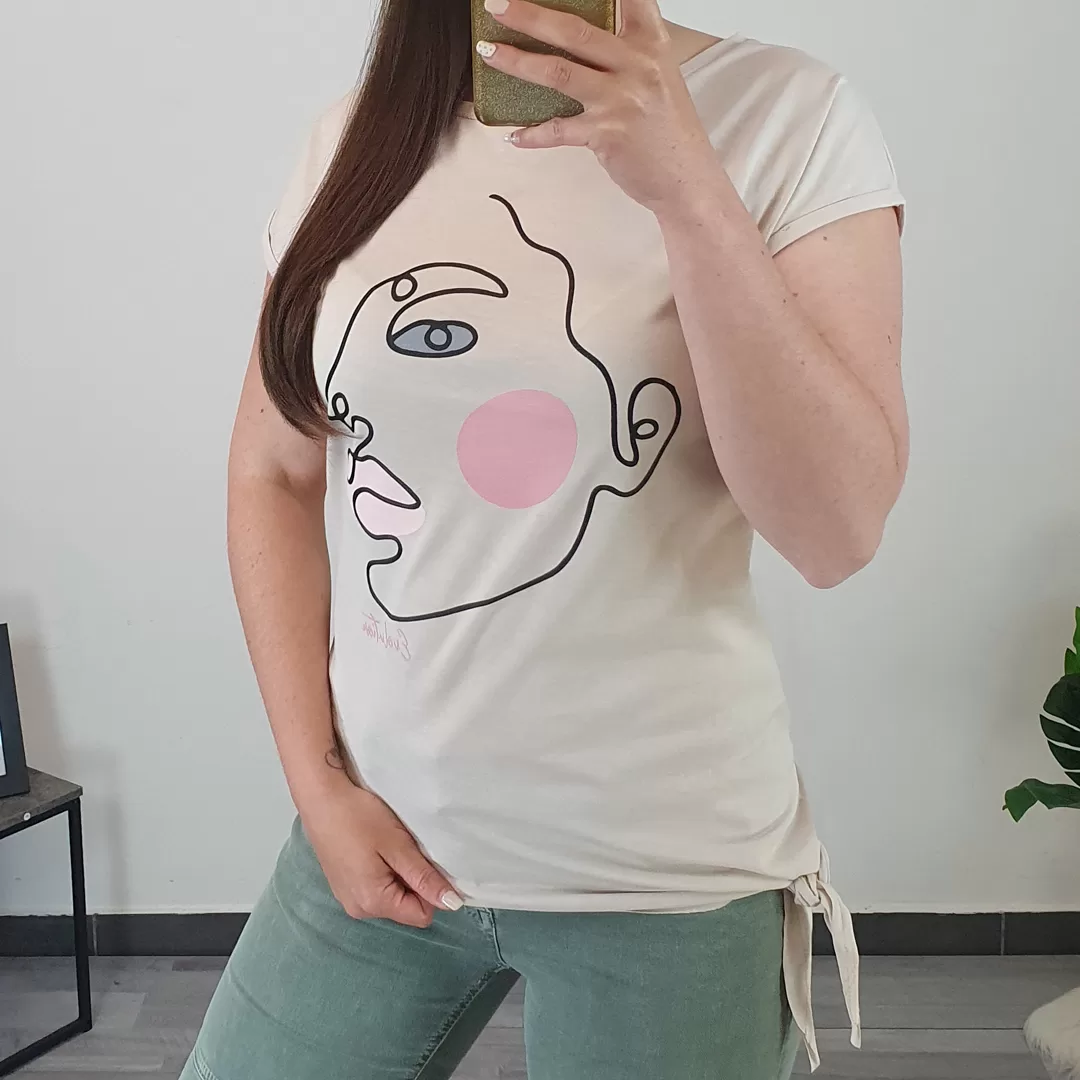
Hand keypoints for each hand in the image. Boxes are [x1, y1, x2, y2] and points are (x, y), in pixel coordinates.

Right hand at [300, 776, 463, 927]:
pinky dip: (383, 871)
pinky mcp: (343, 886)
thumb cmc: (358, 817)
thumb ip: (424, 878)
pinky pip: (375, 888)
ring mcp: (348, 898)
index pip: (422, 915)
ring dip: (398, 875)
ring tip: (388, 846)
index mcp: (374, 903)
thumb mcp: (398, 846)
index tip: (425, 860)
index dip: (431, 889)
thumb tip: (452, 904)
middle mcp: (359, 909)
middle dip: (414, 881)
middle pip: (405, 907)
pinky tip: (374, 847)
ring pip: (391, 896)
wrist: (321, 798)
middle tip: (404, 849)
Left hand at [477, 0, 720, 211]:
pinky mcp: (606, 135)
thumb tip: (576, 38)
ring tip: (489, 54)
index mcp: (650, 43)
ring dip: (517, 62)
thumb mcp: (657, 76)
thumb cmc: (667, 129)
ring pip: (558, 73)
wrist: (686, 179)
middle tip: (496, 5)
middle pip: (574, 31)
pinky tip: (514, 135)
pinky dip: (533, 133)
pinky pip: (558, 130)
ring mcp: (620, 100)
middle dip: (529, 15)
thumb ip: (624, 52)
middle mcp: (637, 65)